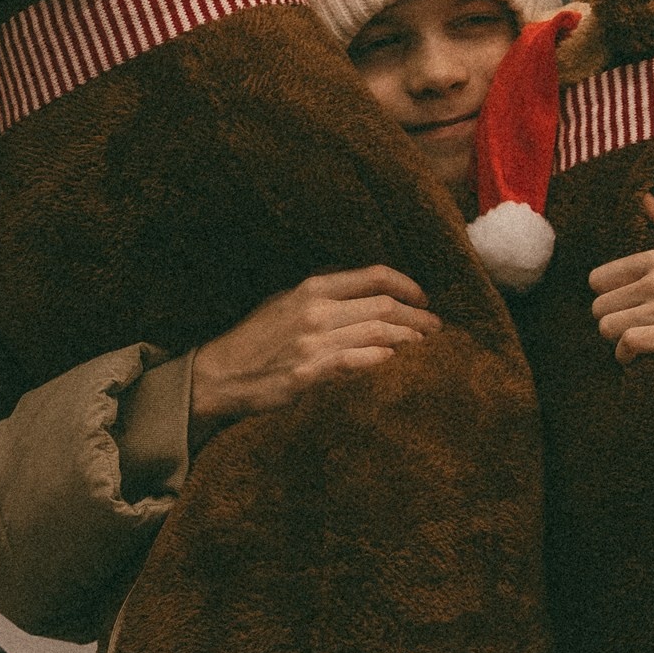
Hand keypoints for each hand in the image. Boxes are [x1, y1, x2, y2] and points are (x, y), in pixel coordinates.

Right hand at [188, 269, 439, 435]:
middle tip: (435, 327)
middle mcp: (315, 311)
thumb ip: (321, 294)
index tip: (424, 298)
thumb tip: (362, 290)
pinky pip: (357, 363)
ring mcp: (312, 342)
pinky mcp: (308, 373)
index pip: (373, 276)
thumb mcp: (284, 302)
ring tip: (425, 346)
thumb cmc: (254, 340)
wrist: (218, 375)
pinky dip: (382, 361)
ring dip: (409, 340)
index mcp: (311, 288)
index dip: (407, 286)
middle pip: (384, 307)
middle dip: (417, 317)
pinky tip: (395, 363)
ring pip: (378, 334)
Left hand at [588, 199, 653, 365]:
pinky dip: (627, 357)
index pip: (599, 279)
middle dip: (612, 322)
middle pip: (599, 307)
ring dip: (618, 342)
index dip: (608, 297)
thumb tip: (645, 198)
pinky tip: (638, 359)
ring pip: (608, 328)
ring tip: (635, 345)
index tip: (624, 308)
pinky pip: (629, 345)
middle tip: (631, 329)